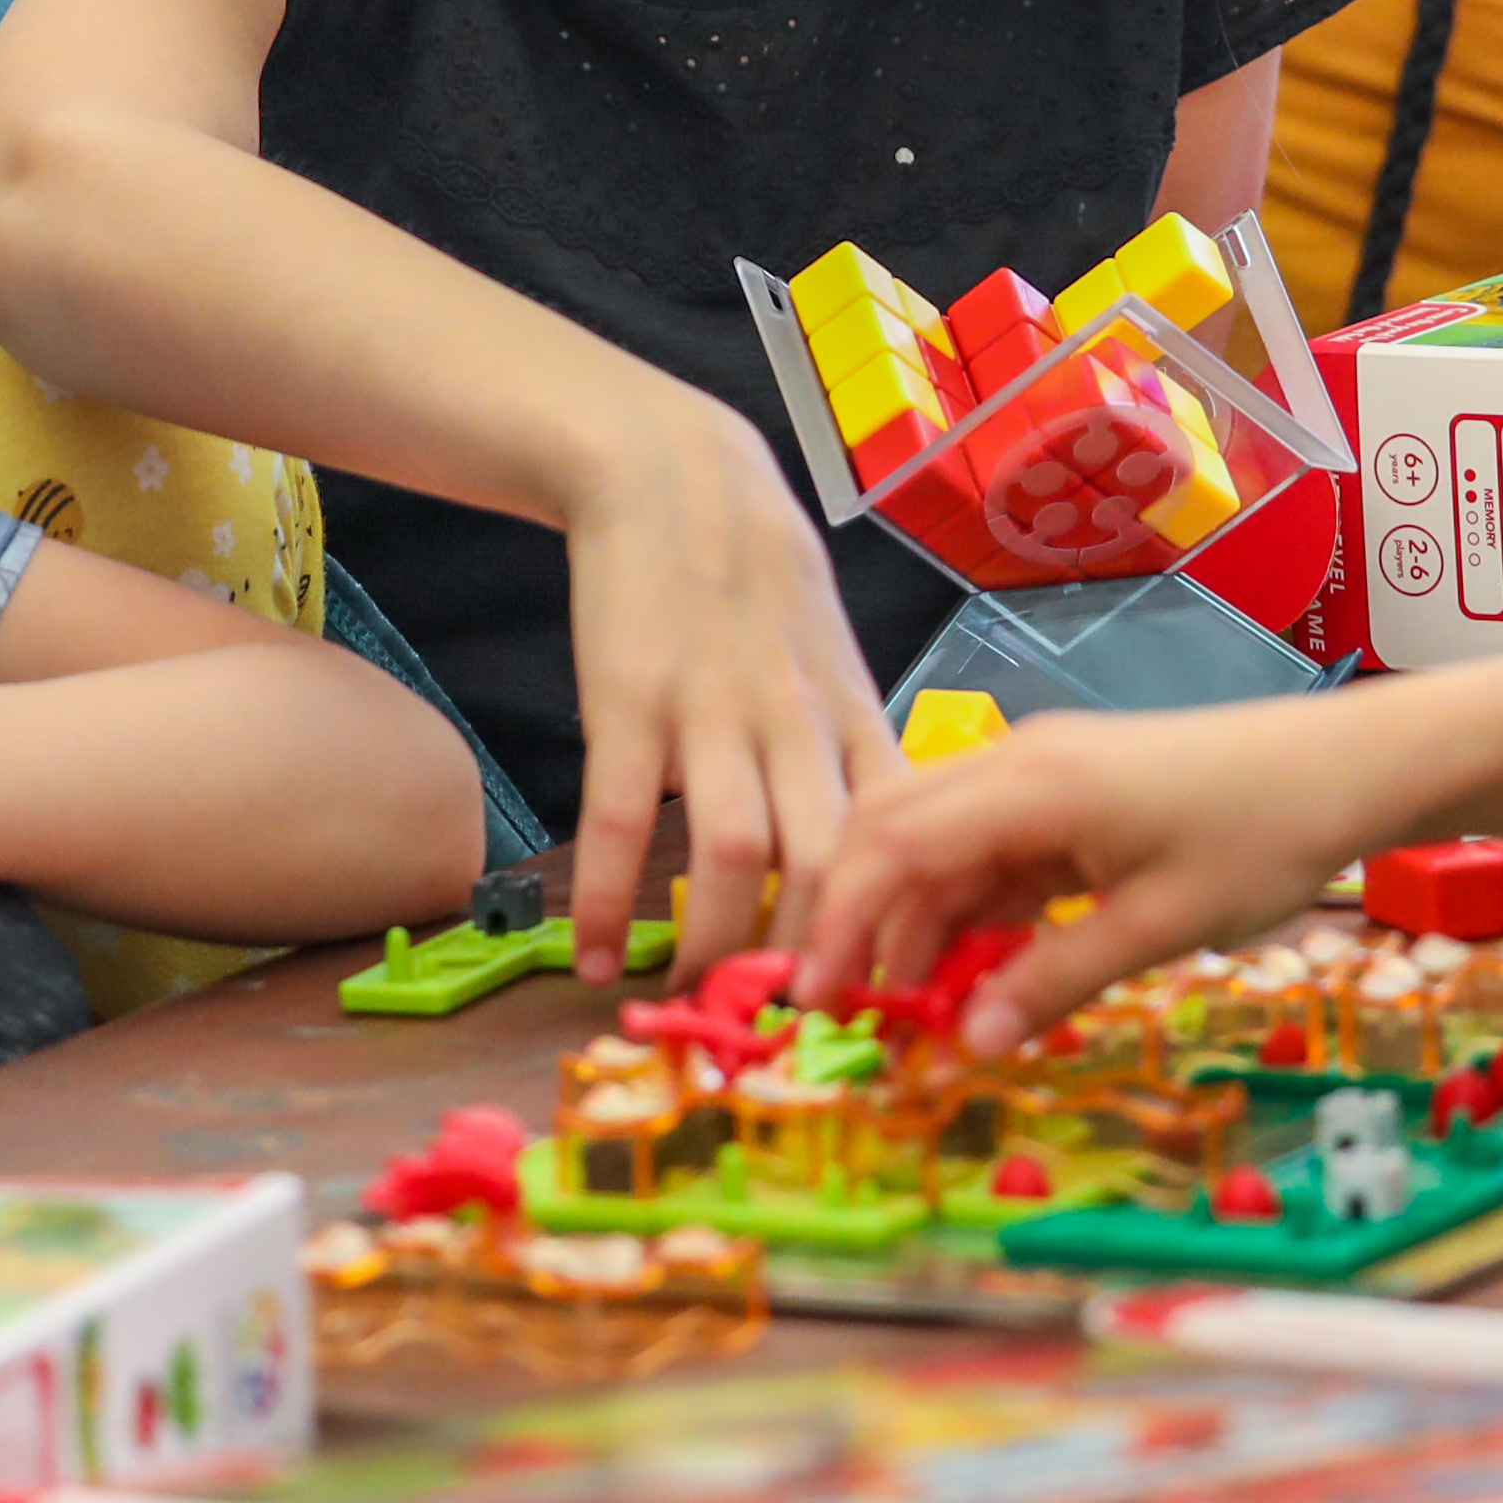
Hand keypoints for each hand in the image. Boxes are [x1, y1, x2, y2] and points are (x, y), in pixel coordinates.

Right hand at [549, 385, 893, 974]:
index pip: (900, 836)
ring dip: (718, 942)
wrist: (676, 476)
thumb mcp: (834, 657)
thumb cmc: (760, 577)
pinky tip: (601, 959)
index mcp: (851, 716)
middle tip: (796, 1027)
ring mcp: (710, 712)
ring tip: (697, 1001)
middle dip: (818, 956)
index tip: (892, 994)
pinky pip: (623, 821)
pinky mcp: (628, 703)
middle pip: (828, 862)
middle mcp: (793, 722)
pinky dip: (611, 901)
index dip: (902, 918)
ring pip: (736, 853)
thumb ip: (856, 751)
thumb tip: (891, 849)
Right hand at [796, 698, 1433, 1055]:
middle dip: (859, 919)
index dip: (845, 923)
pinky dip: (966, 909)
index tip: (821, 1000)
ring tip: (913, 1011)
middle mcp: (1019, 763)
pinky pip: (988, 849)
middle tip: (847, 1012)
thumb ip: (1055, 981)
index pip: (892, 845)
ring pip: (936, 842)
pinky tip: (972, 971)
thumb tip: (970, 1045)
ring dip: (914, 920)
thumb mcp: (1158, 926)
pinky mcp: (1069, 793)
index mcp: (1032, 784)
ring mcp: (1042, 774)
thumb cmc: (1261, 837)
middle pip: (893, 831)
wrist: (1344, 767)